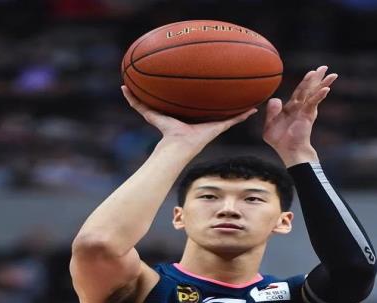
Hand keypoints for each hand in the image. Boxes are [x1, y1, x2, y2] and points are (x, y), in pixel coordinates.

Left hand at [122, 86, 256, 152]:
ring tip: (248, 92)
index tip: (208, 83)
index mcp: (192, 116)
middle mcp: (204, 119)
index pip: (199, 103)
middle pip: (216, 106)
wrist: (177, 146)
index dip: (204, 94)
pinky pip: (234, 119)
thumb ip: (137, 102)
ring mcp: (213, 123)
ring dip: (238, 105)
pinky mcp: (219, 127)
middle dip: (223, 97)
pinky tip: (254, 107)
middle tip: (230, 84)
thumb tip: (123, 87)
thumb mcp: (150, 113)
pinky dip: (244, 114)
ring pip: (228, 112)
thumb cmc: (165, 132)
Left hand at [262, 66, 337, 166]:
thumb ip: (271, 113)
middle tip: (325, 67)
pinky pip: (313, 103)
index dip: (305, 82)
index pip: (299, 91)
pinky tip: (326, 89)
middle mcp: (300, 108)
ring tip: (331, 74)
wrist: (289, 151)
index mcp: (291, 108)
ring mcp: (305, 111)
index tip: (311, 72)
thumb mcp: (269, 126)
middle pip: (309, 89)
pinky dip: (319, 96)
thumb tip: (275, 99)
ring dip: (321, 83)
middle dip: (317, 78)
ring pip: (313, 93)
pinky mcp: (308, 115)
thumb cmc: (280, 142)